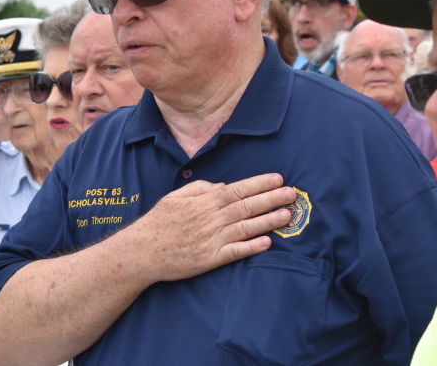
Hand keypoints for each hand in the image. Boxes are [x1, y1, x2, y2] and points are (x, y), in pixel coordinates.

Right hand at [129, 173, 294, 282]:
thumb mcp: (175, 196)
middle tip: (293, 194)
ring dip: (269, 221)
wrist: (143, 250)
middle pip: (248, 206)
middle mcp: (212, 218)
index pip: (238, 189)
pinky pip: (237, 252)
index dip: (260, 184)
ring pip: (247, 228)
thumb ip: (200, 188)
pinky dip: (253, 247)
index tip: (278, 179)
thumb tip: (223, 185)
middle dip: (272, 199)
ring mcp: (213, 239)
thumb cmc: (159, 222)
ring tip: (287, 215)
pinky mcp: (211, 259)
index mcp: (205, 201)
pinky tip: (268, 242)